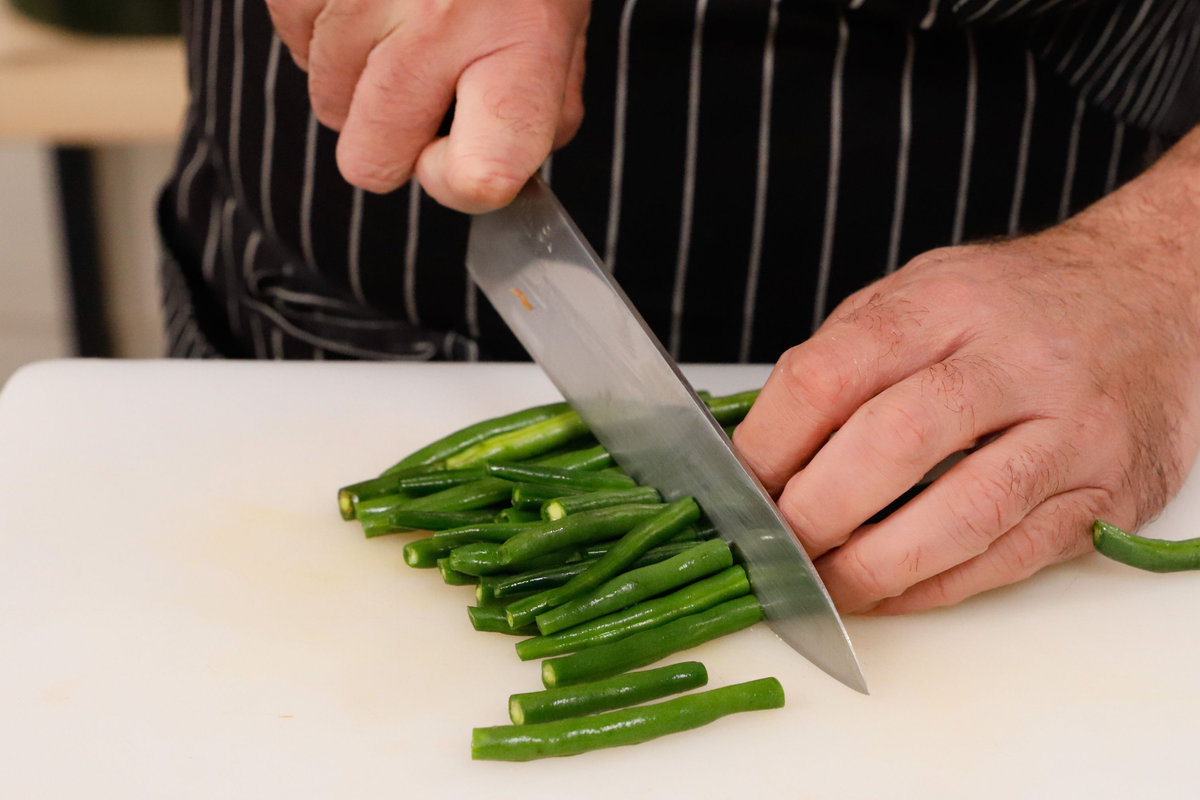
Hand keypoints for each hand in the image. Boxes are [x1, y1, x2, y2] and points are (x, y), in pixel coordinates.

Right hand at [265, 0, 589, 210]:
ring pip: (327, 107)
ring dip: (360, 80)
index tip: (462, 162)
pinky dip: (327, 32)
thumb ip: (539, 108)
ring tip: (402, 15)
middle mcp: (438, 24)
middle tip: (424, 88)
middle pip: (371, 163)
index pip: (478, 177)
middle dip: (392, 142)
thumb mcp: (561, 23)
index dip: (457, 185)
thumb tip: (490, 174)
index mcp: (519, 48)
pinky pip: (295, 48)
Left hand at [733, 127, 1199, 614]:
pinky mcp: (1109, 493)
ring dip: (874, 569)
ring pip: (961, 515)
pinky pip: (1011, 556)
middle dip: (814, 513)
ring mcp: (1071, 430)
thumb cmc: (1012, 305)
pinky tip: (889, 592)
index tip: (736, 490)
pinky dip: (936, 587)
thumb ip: (844, 357)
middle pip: (891, 445)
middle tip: (774, 547)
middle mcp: (1013, 361)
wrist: (1150, 294)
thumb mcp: (919, 291)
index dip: (767, 446)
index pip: (830, 376)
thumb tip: (758, 447)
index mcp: (944, 303)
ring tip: (823, 587)